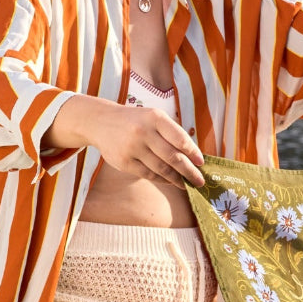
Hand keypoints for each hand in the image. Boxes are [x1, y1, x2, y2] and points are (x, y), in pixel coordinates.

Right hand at [48, 95, 204, 185]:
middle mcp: (143, 132)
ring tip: (186, 184)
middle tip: (199, 181)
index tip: (201, 163)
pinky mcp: (124, 161)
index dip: (192, 153)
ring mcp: (132, 148)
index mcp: (155, 118)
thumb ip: (172, 133)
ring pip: (161, 168)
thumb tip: (193, 157)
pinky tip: (170, 181)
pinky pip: (148, 174)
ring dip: (177, 179)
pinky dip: (162, 179)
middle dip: (189, 171)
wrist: (101, 122)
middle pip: (172, 157)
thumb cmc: (135, 121)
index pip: (179, 138)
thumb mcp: (153, 117)